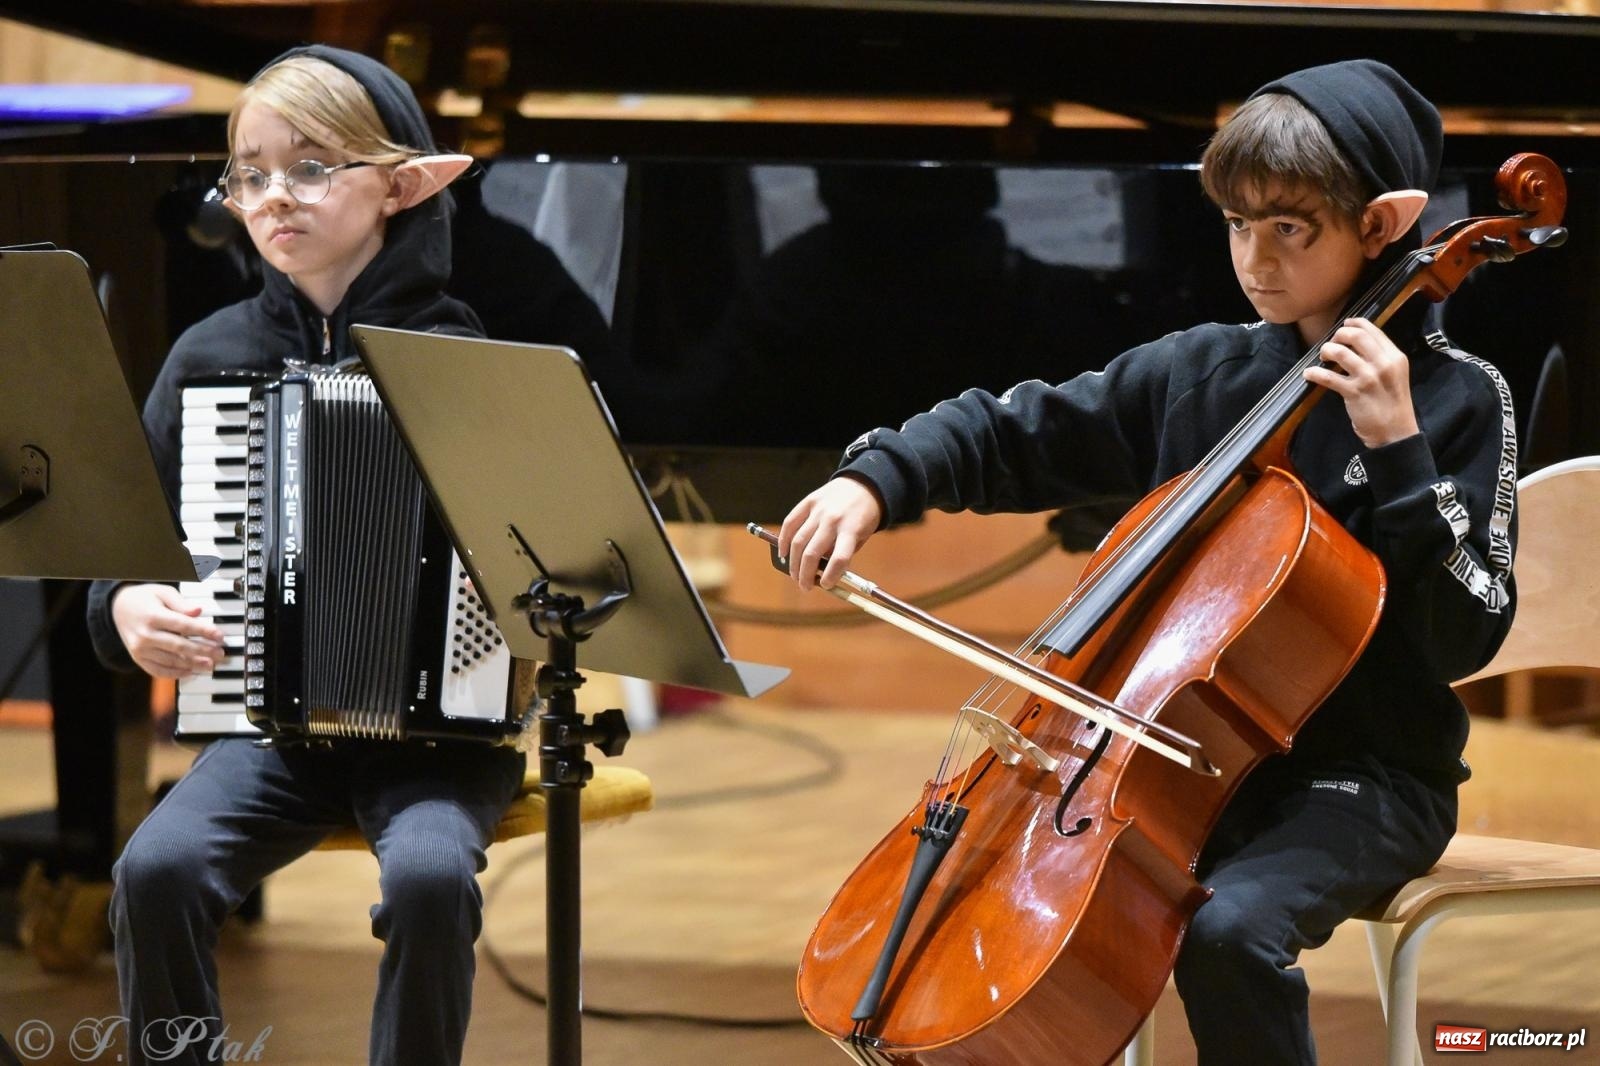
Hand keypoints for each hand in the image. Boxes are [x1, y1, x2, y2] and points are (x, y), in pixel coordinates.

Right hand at [110, 584, 225, 678]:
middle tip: (220, 654)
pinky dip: (175, 673)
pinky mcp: (138, 659)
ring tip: (210, 665)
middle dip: (203, 651)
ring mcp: (140, 650)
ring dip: (193, 665)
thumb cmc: (145, 599)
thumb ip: (180, 603)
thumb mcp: (162, 592)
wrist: (118, 609)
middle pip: (179, 646)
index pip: (183, 625)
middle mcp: (144, 635)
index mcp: (152, 616)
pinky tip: (191, 672)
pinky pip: (158, 670)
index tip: (220, 636)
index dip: (204, 632)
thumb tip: (198, 611)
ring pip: (171, 661)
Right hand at [778, 477, 883, 590]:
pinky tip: (783, 554)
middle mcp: (832, 520)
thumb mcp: (862, 536)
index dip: (830, 576)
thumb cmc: (864, 515)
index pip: (839, 558)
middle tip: (805, 587)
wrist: (864, 484)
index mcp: (851, 529)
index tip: (826, 585)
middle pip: (812, 553)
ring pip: (798, 541)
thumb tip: (823, 573)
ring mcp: (818, 510)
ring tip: (795, 576)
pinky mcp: (808, 502)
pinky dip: (783, 541)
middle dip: (805, 575)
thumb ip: (844, 552)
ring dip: (793, 563)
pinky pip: (790, 523)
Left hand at [1304, 317, 1420, 447]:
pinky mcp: (1354, 392)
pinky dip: (1314, 373)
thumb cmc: (1391, 402)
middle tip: (1332, 343)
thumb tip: (1355, 341)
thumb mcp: (1394, 374)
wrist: (1395, 431)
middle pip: (1355, 336)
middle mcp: (1383, 364)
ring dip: (1326, 351)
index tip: (1344, 325)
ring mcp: (1368, 378)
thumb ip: (1379, 357)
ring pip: (1340, 352)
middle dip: (1338, 335)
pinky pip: (1328, 377)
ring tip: (1322, 358)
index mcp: (1394, 356)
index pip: (1372, 330)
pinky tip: (1309, 374)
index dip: (1354, 323)